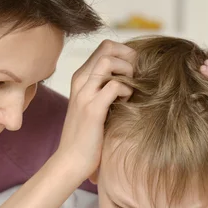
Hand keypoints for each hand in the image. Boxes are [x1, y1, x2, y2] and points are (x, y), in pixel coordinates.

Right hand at [56, 40, 134, 179]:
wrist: (71, 160)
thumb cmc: (87, 135)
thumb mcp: (94, 105)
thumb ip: (105, 88)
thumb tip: (131, 77)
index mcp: (81, 78)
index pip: (105, 47)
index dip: (125, 53)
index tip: (134, 72)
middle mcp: (80, 81)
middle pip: (107, 48)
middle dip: (129, 58)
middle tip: (136, 79)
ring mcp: (85, 94)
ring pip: (108, 60)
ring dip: (126, 71)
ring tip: (130, 90)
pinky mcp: (92, 110)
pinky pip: (114, 86)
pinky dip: (126, 91)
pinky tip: (126, 104)